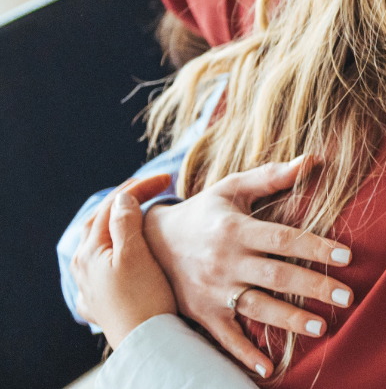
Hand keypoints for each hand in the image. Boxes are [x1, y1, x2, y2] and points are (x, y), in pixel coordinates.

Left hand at [70, 176, 177, 349]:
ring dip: (113, 227)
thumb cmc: (144, 298)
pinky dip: (108, 257)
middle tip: (148, 189)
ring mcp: (90, 285)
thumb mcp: (136, 255)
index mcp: (91, 250)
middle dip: (123, 202)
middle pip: (99, 223)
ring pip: (96, 246)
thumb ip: (125, 223)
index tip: (166, 177)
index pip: (113, 206)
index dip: (139, 188)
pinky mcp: (100, 302)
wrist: (146, 342)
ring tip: (130, 217)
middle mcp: (84, 266)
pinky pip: (98, 272)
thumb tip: (122, 199)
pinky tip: (112, 260)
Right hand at [144, 156, 354, 375]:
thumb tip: (314, 160)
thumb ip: (272, 176)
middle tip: (348, 297)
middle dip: (314, 286)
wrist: (148, 243)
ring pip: (255, 307)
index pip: (283, 238)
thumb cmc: (204, 212)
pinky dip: (244, 354)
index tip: (347, 257)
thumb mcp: (232, 188)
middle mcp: (224, 261)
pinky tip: (269, 369)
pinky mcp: (201, 313)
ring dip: (288, 319)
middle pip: (275, 275)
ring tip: (321, 327)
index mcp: (235, 229)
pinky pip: (225, 337)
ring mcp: (211, 291)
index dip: (316, 247)